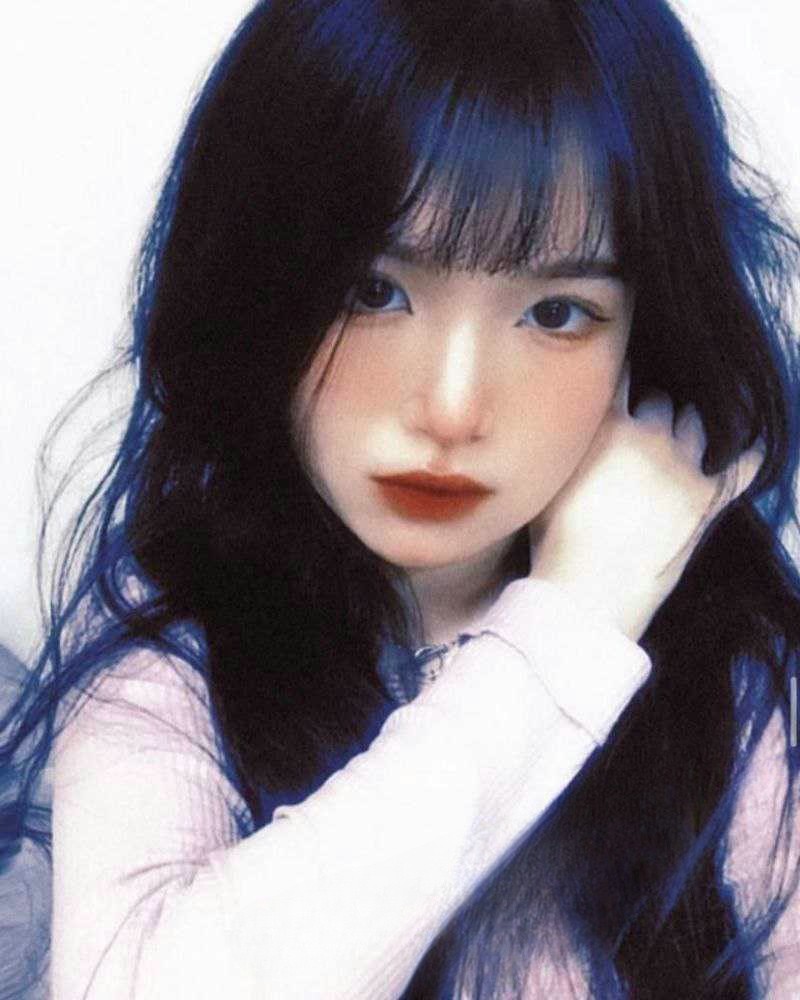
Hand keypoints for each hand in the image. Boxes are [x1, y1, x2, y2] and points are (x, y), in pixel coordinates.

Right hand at [527, 363, 764, 640]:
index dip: (618, 376)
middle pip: (660, 402)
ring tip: (678, 443)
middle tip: (639, 431)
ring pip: (695, 424)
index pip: (620, 376)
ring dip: (687, 429)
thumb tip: (567, 429)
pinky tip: (749, 449)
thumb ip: (567, 445)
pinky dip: (747, 454)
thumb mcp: (547, 480)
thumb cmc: (556, 542)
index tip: (616, 380)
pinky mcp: (710, 498)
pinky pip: (743, 463)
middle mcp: (650, 435)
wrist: (590, 592)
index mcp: (608, 425)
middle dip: (652, 412)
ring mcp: (685, 465)